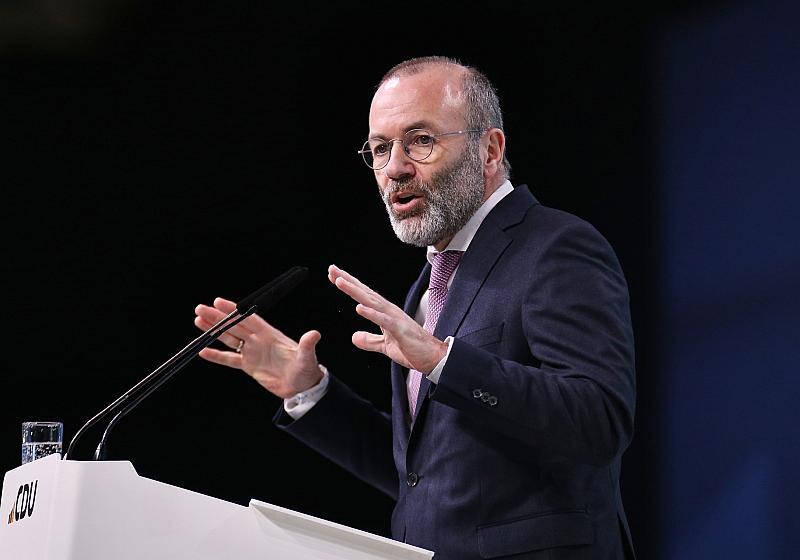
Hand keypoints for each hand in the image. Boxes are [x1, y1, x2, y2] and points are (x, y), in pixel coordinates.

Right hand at [194, 297, 322, 398]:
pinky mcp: (249, 366)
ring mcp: (252, 352)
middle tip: (200, 308)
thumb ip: (307, 346)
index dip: (235, 310)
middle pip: (235, 326)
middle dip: (218, 317)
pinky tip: (203, 351)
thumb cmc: (306, 369)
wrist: (303, 386)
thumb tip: (315, 334)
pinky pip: (230, 359)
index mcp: (270, 334)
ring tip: (198, 320)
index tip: (219, 301)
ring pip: (229, 338)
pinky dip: (217, 356)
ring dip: (214, 331)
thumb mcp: (307, 357)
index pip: (249, 319)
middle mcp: (259, 340)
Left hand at [328, 264, 447, 372]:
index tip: (334, 276)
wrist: (435, 358)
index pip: (364, 296)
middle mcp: (390, 311)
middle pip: (365, 293)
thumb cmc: (414, 349)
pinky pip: (384, 321)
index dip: (349, 286)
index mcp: (385, 314)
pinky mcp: (400, 330)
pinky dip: (372, 313)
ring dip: (355, 291)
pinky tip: (359, 308)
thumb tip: (354, 337)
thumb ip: (370, 341)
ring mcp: (395, 319)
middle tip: (332, 269)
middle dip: (348, 281)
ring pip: (372, 302)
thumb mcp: (385, 346)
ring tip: (340, 281)